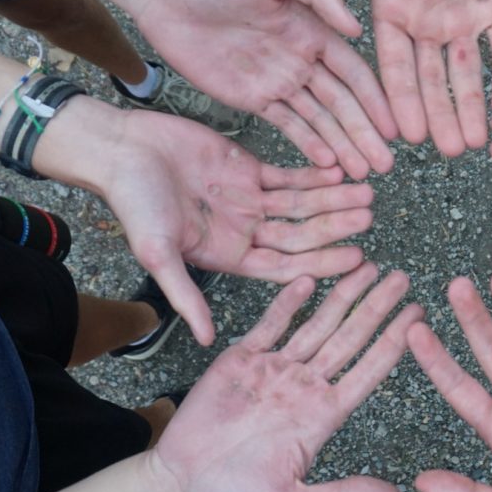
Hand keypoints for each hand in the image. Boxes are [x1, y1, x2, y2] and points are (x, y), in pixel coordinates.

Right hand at [61, 108, 374, 345]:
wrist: (121, 150)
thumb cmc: (133, 204)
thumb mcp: (158, 254)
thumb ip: (186, 297)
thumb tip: (207, 342)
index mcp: (230, 258)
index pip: (286, 267)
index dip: (321, 264)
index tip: (356, 259)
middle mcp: (246, 233)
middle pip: (301, 235)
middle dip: (335, 226)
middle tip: (370, 218)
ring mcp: (250, 201)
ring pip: (302, 204)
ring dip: (333, 198)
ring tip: (366, 192)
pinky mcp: (248, 168)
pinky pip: (290, 174)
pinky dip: (315, 172)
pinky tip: (341, 168)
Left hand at [133, 0, 396, 178]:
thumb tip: (355, 28)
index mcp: (315, 30)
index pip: (354, 73)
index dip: (375, 101)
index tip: (395, 129)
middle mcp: (303, 59)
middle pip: (342, 104)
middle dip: (364, 134)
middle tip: (384, 166)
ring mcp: (279, 81)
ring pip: (319, 120)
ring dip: (343, 146)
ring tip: (362, 175)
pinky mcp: (253, 98)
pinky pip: (287, 126)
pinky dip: (309, 145)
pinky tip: (328, 167)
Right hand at [151, 264, 421, 491]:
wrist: (181, 487)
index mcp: (323, 416)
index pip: (368, 371)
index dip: (393, 343)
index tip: (418, 317)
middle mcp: (305, 387)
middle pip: (349, 339)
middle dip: (376, 307)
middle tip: (403, 277)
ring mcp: (274, 371)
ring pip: (316, 325)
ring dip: (341, 297)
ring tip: (367, 267)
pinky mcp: (241, 361)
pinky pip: (270, 326)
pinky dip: (288, 303)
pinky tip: (309, 280)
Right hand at [267, 0, 491, 156]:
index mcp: (392, 5)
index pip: (391, 64)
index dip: (397, 99)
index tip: (398, 135)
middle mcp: (427, 18)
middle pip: (430, 80)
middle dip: (437, 117)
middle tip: (445, 154)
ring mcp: (464, 13)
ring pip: (467, 74)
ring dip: (470, 109)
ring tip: (475, 145)